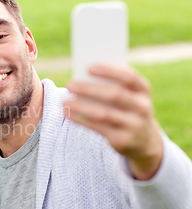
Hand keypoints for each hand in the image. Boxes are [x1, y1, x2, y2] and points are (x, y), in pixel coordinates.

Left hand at [63, 64, 162, 179]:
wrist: (144, 140)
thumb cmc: (127, 108)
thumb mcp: (128, 96)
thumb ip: (112, 85)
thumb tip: (82, 78)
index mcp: (143, 90)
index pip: (129, 77)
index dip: (109, 71)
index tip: (88, 68)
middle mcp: (142, 107)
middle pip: (115, 95)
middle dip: (90, 89)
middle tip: (69, 85)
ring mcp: (134, 125)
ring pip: (104, 114)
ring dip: (81, 106)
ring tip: (64, 100)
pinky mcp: (122, 139)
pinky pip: (97, 128)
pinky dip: (81, 120)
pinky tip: (68, 113)